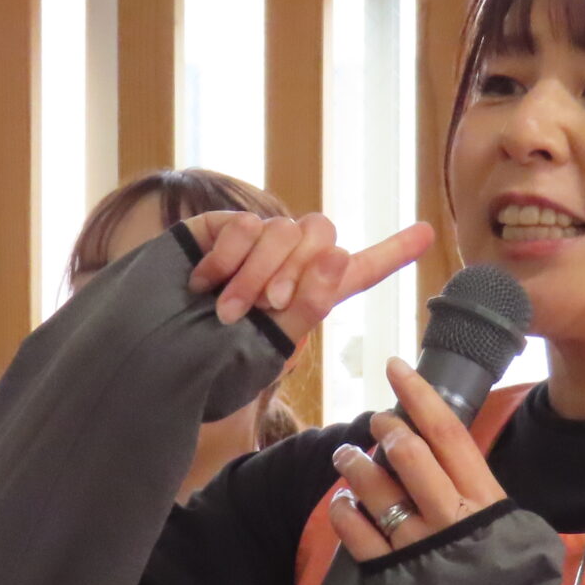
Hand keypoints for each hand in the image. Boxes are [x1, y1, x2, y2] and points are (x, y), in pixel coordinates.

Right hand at [182, 212, 432, 348]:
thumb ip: (308, 305)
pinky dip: (225, 258)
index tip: (428, 233)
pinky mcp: (223, 227)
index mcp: (311, 297)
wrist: (156, 350)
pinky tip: (202, 285)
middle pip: (320, 237)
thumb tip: (336, 253)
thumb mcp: (271, 344)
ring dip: (256, 272)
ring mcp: (256, 243)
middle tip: (266, 308)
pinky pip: (242, 226)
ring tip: (229, 310)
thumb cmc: (216, 358)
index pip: (360, 270)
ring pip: (281, 230)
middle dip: (296, 273)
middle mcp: (289, 263)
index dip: (393, 252)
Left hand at [325, 357, 508, 561]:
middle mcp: (449, 515)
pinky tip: (342, 502)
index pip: (447, 432)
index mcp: (484, 498)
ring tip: (345, 457)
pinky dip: (343, 511)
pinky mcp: (390, 572)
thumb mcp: (514, 529)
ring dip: (354, 464)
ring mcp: (417, 544)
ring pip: (374, 488)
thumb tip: (454, 454)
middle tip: (376, 424)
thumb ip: (483, 493)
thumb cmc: (509, 582)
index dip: (418, 395)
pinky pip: (354, 533)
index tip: (396, 368)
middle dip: (385, 429)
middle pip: (409, 453)